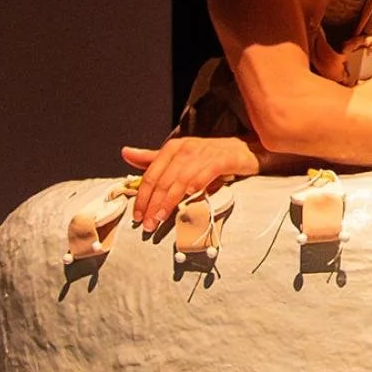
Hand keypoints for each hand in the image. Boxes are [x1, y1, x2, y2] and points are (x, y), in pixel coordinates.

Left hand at [123, 135, 260, 233]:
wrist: (246, 150)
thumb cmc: (210, 156)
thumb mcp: (180, 156)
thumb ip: (153, 158)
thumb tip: (125, 153)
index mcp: (173, 148)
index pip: (151, 175)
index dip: (142, 197)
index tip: (138, 216)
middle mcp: (186, 148)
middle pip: (163, 180)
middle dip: (152, 204)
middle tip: (147, 224)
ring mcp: (205, 153)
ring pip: (180, 181)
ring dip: (168, 202)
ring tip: (160, 219)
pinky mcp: (223, 159)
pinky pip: (205, 174)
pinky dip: (196, 186)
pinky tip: (189, 198)